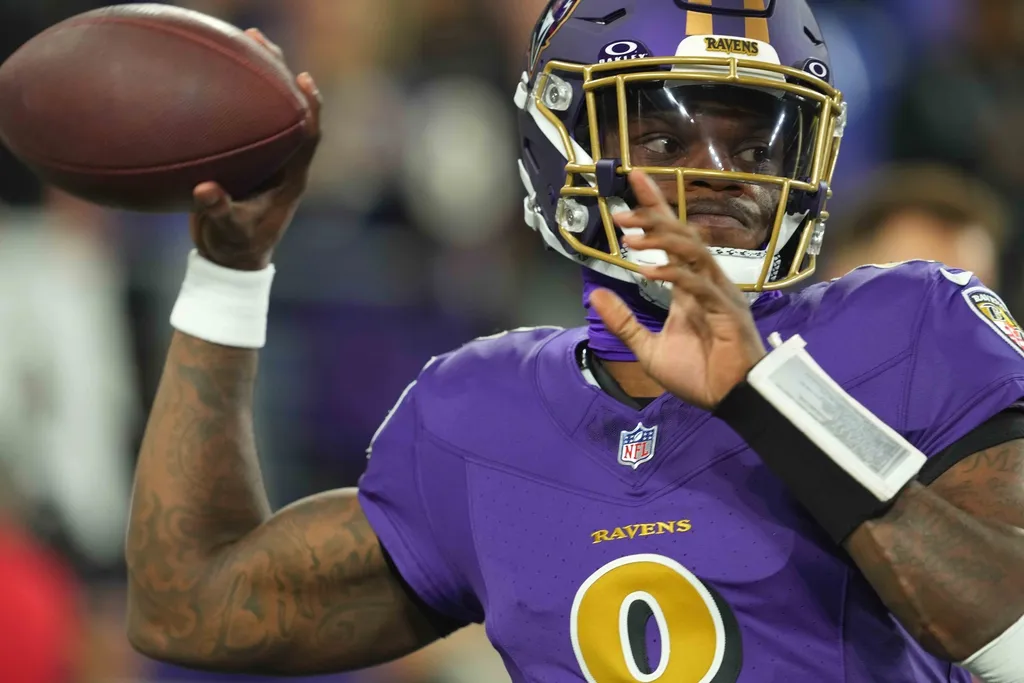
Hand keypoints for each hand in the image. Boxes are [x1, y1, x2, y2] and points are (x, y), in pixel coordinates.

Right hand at [189, 28, 321, 270]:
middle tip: (260, 42)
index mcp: (291, 178)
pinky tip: (209, 72)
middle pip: (290, 110)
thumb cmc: (237, 248)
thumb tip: (205, 190)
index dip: (310, 107)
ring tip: (241, 40)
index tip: (303, 79)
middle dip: (280, 74)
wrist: (231, 259)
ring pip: (268, 109)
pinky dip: (232, 95)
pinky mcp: (248, 158)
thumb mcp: (229, 232)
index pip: (308, 136)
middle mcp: (283, 162)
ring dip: (259, 76)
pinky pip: (244, 119)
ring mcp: (266, 158)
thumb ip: (219, 211)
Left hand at [589, 170, 766, 409]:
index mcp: (688, 286)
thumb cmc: (697, 375)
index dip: (655, 206)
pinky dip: (673, 275)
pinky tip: (648, 271)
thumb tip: (594, 293)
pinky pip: (698, 285)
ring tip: (631, 237)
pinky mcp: (726, 311)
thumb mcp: (648, 348)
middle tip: (621, 214)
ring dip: (663, 240)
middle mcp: (705, 282)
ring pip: (693, 252)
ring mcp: (718, 293)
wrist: (728, 401)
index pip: (671, 236)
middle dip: (654, 218)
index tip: (634, 180)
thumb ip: (623, 321)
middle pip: (682, 235)